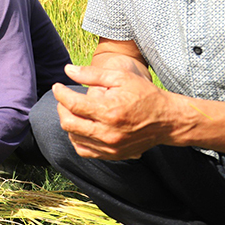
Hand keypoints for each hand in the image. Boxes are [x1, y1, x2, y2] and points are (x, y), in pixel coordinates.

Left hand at [54, 61, 175, 160]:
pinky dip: (77, 138)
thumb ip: (91, 73)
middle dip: (61, 108)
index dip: (60, 93)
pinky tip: (81, 126)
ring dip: (68, 122)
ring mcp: (110, 146)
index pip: (73, 104)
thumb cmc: (144, 94)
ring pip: (73, 137)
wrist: (167, 120)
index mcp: (109, 111)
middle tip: (64, 99)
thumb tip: (67, 70)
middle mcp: (108, 132)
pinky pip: (84, 150)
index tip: (57, 86)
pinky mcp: (113, 154)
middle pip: (68, 123)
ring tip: (74, 110)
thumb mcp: (120, 77)